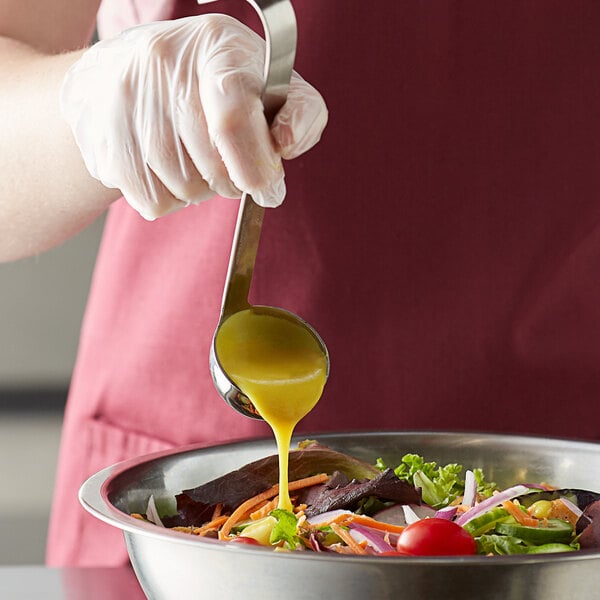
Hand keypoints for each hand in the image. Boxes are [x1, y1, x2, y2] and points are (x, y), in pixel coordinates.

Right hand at [60, 14, 326, 219]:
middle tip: (232, 171)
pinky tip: (169, 172)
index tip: (266, 186)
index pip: (232, 119)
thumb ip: (300, 114)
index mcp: (216, 46)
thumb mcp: (271, 84)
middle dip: (232, 183)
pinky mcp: (101, 132)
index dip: (255, 166)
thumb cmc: (217, 84)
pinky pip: (150, 199)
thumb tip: (283, 147)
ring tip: (197, 163)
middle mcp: (163, 62)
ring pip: (181, 187)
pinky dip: (169, 199)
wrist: (129, 72)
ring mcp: (124, 97)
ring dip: (200, 191)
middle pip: (210, 165)